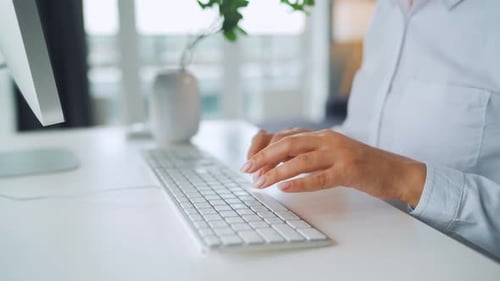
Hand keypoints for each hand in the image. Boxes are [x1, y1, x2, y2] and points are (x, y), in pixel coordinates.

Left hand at [241, 129, 425, 206]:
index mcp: (323, 135)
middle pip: (288, 144)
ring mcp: (339, 154)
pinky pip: (320, 177)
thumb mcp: (332, 154)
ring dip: (276, 171)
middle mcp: (328, 140)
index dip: (265, 147)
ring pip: (301, 160)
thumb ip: (309, 154)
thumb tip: (279, 162)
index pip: (286, 136)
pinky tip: (284, 188)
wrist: (395, 171)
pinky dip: (300, 183)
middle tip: (247, 170)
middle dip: (264, 157)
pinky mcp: (350, 171)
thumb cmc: (361, 165)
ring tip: (260, 182)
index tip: (249, 161)